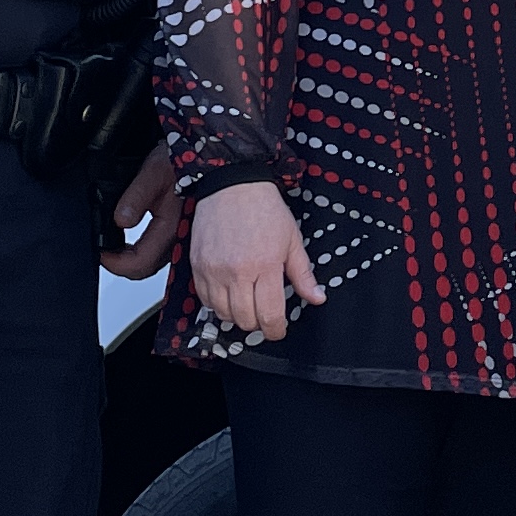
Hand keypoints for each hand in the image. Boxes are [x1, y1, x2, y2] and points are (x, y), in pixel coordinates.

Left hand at [98, 143, 179, 280]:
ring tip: (116, 245)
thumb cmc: (184, 159)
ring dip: (134, 258)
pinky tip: (135, 239)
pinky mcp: (184, 232)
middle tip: (104, 251)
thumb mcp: (154, 172)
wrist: (207, 155)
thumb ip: (136, 198)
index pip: (139, 263)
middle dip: (122, 264)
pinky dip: (144, 250)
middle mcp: (179, 238)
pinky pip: (161, 251)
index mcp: (171, 228)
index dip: (115, 264)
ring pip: (154, 261)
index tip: (101, 253)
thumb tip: (120, 220)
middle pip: (146, 268)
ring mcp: (183, 237)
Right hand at [188, 179, 323, 341]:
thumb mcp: (293, 240)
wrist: (233, 185)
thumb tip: (317, 298)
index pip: (269, 315)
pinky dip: (217, 304)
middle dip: (258, 324)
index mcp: (265, 265)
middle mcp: (237, 271)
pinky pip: (205, 300)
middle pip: (245, 320)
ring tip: (247, 303)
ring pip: (223, 314)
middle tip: (264, 314)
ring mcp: (214, 270)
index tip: (278, 329)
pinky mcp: (198, 267)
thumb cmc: (264, 209)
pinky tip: (229, 293)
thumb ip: (303, 274)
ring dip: (236, 316)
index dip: (276, 330)